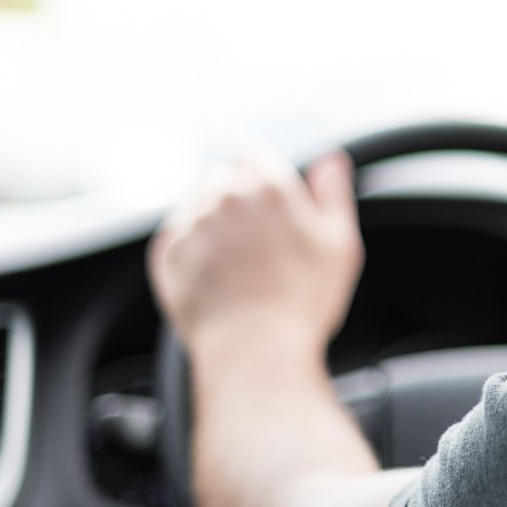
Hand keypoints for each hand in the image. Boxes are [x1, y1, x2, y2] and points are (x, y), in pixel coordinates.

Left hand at [148, 152, 364, 360]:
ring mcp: (190, 225)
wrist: (254, 352)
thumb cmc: (302, 302)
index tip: (269, 202)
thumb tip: (330, 161)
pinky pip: (175, 237)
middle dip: (235, 199)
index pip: (252, 153)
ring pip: (195, 205)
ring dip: (210, 221)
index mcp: (266, 186)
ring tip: (235, 261)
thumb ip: (333, 193)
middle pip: (221, 177)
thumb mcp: (339, 242)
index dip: (262, 174)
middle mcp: (222, 197)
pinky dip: (190, 249)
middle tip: (257, 239)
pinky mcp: (166, 256)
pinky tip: (214, 274)